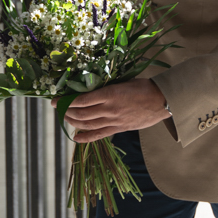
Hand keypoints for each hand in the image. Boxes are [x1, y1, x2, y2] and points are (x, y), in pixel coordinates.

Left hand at [53, 79, 169, 142]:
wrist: (162, 100)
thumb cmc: (143, 87)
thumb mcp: (122, 81)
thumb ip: (106, 86)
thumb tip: (89, 86)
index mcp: (109, 94)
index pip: (81, 100)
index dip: (66, 101)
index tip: (55, 99)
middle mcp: (109, 109)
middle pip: (81, 113)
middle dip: (66, 111)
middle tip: (58, 108)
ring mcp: (113, 120)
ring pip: (87, 124)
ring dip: (73, 122)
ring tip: (65, 118)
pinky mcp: (119, 128)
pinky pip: (99, 135)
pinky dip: (86, 137)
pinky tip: (76, 137)